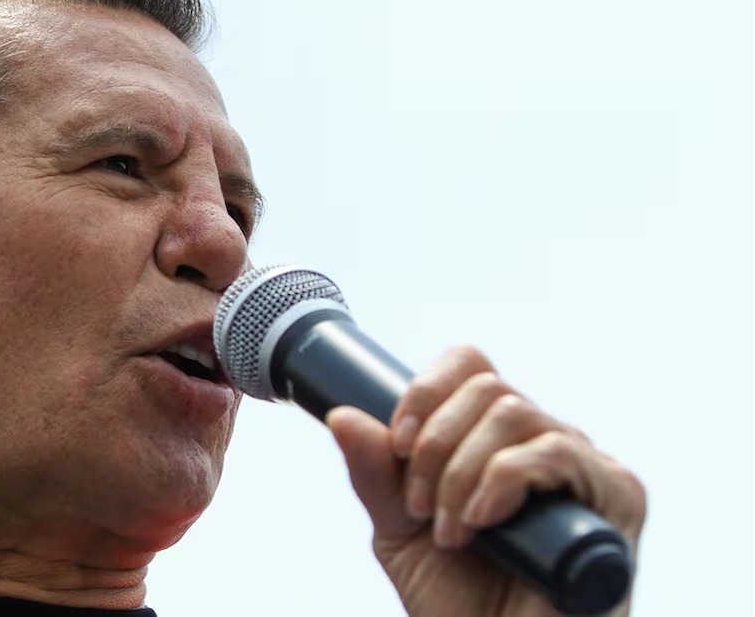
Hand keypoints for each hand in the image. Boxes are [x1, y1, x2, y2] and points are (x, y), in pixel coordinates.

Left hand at [327, 346, 645, 616]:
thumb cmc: (461, 605)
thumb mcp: (400, 531)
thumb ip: (376, 474)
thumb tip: (341, 415)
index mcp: (501, 440)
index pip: (470, 366)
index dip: (426, 390)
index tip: (397, 445)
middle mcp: (549, 442)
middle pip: (486, 387)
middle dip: (435, 446)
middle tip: (419, 509)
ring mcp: (588, 467)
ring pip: (512, 413)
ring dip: (461, 472)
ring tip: (450, 532)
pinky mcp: (618, 497)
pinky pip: (554, 450)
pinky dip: (500, 481)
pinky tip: (482, 523)